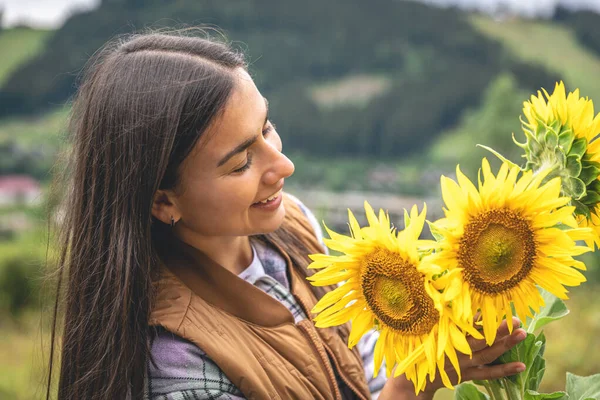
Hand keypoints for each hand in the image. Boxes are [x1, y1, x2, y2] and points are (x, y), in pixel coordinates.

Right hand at [379, 317, 526, 399]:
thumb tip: (466, 306)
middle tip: (517, 320)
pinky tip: (520, 366)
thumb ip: (447, 320)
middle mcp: (457, 350)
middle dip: (499, 330)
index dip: (483, 318)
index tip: (497, 307)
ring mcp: (464, 364)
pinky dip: (504, 370)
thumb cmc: (421, 350)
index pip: (468, 325)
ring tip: (523, 335)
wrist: (414, 380)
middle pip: (481, 339)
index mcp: (447, 337)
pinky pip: (488, 374)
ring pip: (488, 354)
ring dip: (506, 345)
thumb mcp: (430, 332)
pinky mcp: (468, 375)